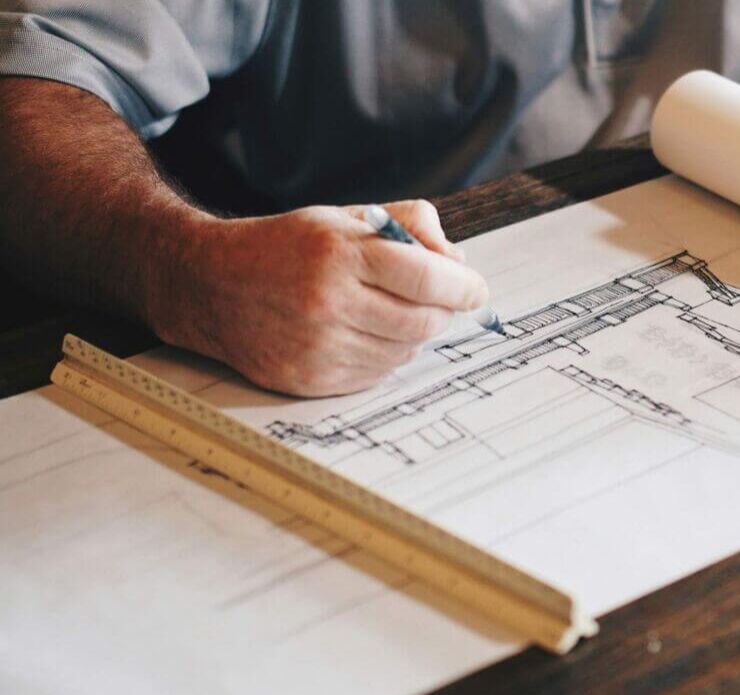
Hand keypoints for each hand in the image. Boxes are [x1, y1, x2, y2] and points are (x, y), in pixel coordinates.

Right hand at [152, 200, 485, 395]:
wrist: (211, 285)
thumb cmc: (286, 246)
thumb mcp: (344, 217)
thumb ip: (408, 225)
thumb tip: (458, 261)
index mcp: (338, 253)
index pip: (427, 277)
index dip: (463, 286)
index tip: (476, 289)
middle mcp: (328, 302)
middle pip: (424, 321)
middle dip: (443, 310)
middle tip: (438, 299)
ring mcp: (319, 346)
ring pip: (405, 352)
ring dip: (413, 334)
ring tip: (389, 311)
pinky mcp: (311, 379)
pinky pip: (377, 375)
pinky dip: (385, 356)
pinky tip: (366, 333)